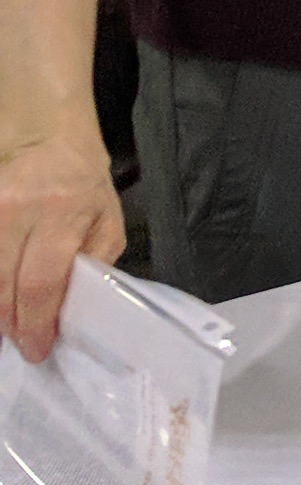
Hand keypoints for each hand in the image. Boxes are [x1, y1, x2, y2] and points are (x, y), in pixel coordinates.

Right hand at [0, 128, 125, 360]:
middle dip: (12, 324)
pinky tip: (2, 296)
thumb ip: (94, 264)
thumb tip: (71, 309)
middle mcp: (17, 211)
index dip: (35, 324)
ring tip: (11, 324)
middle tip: (23, 342)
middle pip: (3, 286)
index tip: (37, 350)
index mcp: (60, 213)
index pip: (39, 283)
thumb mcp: (107, 220)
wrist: (48, 135)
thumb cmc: (84, 182)